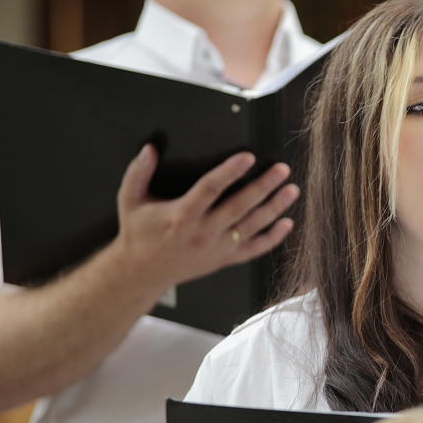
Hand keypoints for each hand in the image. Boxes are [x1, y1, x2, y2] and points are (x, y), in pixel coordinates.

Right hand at [111, 145, 299, 291]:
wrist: (142, 273)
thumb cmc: (139, 234)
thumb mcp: (130, 201)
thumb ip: (137, 173)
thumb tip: (149, 149)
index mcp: (181, 215)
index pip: (209, 189)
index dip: (229, 172)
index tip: (247, 157)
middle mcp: (202, 232)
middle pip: (239, 207)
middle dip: (263, 187)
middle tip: (282, 170)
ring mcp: (217, 248)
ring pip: (252, 226)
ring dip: (274, 208)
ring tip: (291, 191)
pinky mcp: (224, 259)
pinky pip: (254, 250)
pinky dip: (273, 239)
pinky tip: (287, 223)